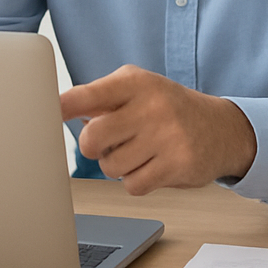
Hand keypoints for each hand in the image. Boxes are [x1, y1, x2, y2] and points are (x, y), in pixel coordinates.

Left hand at [58, 64, 255, 194]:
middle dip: (94, 147)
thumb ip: (100, 98)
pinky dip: (136, 181)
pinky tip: (152, 166)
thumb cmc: (168, 108)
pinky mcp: (178, 165)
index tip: (45, 115)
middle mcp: (151, 106)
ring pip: (111, 166)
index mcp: (135, 82)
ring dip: (117, 165)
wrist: (221, 129)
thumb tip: (55, 111)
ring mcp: (167, 136)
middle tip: (107, 142)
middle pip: (92, 139)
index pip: (87, 95)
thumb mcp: (138, 89)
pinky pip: (133, 185)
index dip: (61, 108)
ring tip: (138, 151)